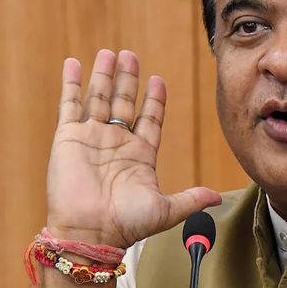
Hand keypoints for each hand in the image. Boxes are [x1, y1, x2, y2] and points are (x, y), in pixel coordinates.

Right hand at [45, 49, 220, 248]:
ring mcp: (92, 138)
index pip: (150, 118)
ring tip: (109, 53)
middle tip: (131, 55)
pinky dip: (72, 84)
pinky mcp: (68, 138)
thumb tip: (219, 198)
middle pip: (124, 101)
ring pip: (99, 98)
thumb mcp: (166, 210)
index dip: (154, 99)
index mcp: (140, 154)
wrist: (90, 234)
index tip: (158, 79)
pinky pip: (70, 105)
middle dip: (128, 78)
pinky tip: (74, 64)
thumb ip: (191, 199)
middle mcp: (116, 142)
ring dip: (104, 75)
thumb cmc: (126, 225)